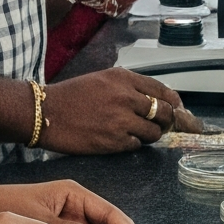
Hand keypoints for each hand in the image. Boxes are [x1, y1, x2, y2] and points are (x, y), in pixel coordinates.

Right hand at [39, 68, 199, 151]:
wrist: (45, 113)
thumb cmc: (70, 96)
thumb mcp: (102, 79)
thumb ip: (128, 87)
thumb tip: (155, 100)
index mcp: (124, 78)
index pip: (163, 90)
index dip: (174, 102)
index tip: (178, 108)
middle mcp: (126, 97)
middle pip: (164, 113)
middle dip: (166, 121)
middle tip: (161, 125)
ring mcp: (121, 120)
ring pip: (154, 132)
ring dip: (150, 135)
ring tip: (137, 133)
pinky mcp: (113, 141)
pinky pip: (136, 145)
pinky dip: (133, 144)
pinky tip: (120, 139)